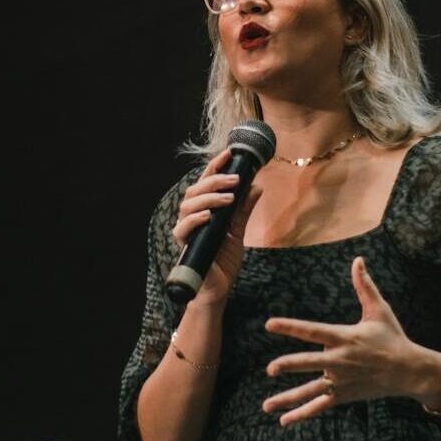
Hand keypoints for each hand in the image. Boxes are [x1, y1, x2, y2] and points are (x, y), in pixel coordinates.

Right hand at [172, 149, 263, 304]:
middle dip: (214, 180)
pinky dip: (195, 219)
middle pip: (195, 190)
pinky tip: (209, 216)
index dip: (215, 167)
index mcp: (203, 210)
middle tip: (235, 178)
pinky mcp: (185, 246)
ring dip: (209, 198)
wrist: (219, 288)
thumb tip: (256, 186)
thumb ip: (244, 209)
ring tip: (229, 197)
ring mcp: (186, 231)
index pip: (206, 183)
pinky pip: (183, 228)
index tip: (230, 153)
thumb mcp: (238, 230)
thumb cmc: (223, 259)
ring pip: (188, 205)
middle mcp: (191, 217)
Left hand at [260, 256, 436, 425]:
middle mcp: (340, 361)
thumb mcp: (379, 310)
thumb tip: (358, 259)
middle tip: (270, 369)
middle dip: (290, 366)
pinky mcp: (344, 395)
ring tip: (266, 406)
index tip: (270, 324)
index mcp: (345, 337)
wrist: (412, 371)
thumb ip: (364, 286)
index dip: (291, 327)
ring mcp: (341, 381)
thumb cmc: (393, 338)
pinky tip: (284, 420)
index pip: (312, 330)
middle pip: (310, 363)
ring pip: (311, 391)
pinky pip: (320, 406)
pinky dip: (302, 414)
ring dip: (288, 399)